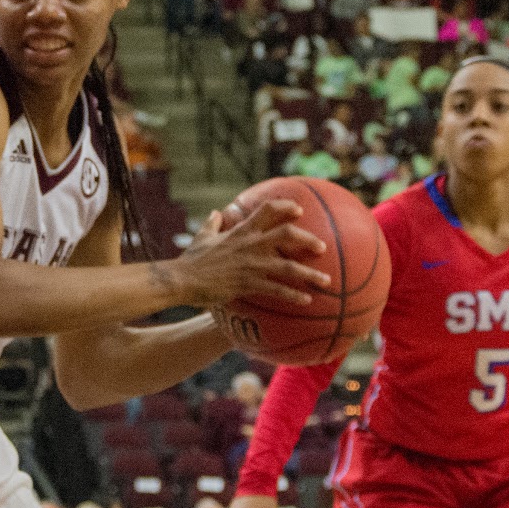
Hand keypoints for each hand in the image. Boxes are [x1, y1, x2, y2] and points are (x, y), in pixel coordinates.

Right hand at [173, 199, 330, 311]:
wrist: (183, 279)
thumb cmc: (192, 260)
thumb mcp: (202, 237)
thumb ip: (212, 224)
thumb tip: (216, 213)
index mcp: (242, 231)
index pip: (268, 210)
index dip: (286, 207)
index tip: (299, 210)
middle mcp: (251, 245)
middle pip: (288, 234)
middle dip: (308, 239)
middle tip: (322, 247)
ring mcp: (252, 265)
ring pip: (289, 266)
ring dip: (310, 273)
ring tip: (326, 280)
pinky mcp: (249, 284)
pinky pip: (277, 290)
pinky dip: (293, 295)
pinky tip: (306, 300)